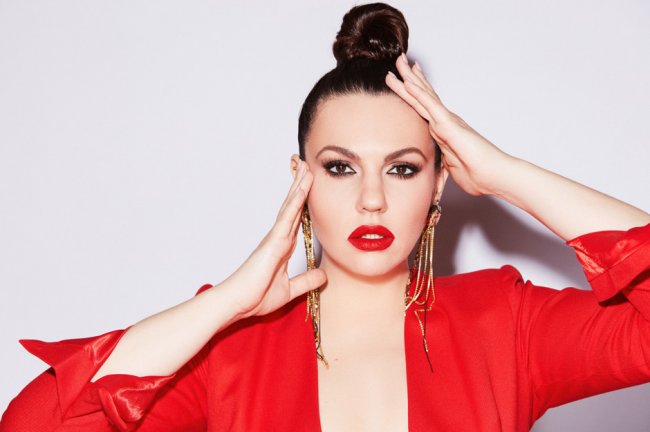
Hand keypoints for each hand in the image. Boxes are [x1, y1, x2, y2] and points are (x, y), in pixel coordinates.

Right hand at [224, 160, 326, 318]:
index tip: (310, 186)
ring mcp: (275, 238)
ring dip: (299, 186)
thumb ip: (306, 281)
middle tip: (307, 166)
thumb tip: (323, 275)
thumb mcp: (289, 290)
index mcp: (283, 247)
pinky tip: (302, 188)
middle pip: (294, 207)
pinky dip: (296, 202)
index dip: (304, 202)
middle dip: (301, 186)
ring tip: (306, 167)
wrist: (237, 303)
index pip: (297, 219)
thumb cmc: (255, 297)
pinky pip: (287, 218)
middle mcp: (279, 238)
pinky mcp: (273, 242)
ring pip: (291, 206)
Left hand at [385, 53, 513, 195]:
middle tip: (399, 60)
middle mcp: (446, 121)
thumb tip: (442, 162)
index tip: (406, 78)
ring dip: (410, 79)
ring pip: (424, 96)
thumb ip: (445, 160)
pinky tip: (408, 82)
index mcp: (445, 130)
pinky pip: (430, 106)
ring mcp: (447, 121)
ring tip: (399, 62)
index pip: (426, 108)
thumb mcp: (453, 167)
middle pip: (424, 95)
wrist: (494, 176)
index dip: (416, 92)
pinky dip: (418, 93)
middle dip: (410, 77)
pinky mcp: (449, 125)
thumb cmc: (478, 174)